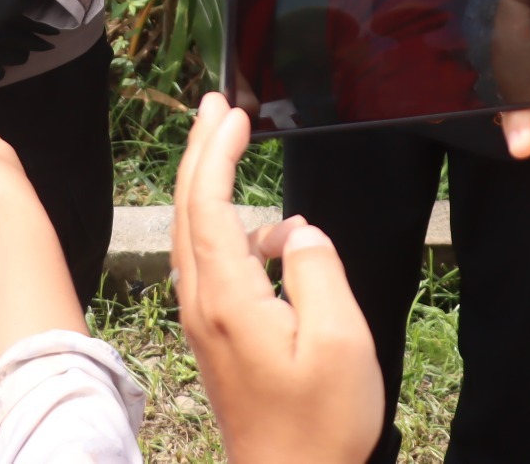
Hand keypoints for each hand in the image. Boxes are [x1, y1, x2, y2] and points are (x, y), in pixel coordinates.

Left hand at [171, 94, 381, 463]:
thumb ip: (320, 271)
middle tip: (218, 105)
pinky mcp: (216, 337)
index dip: (215, 151)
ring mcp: (205, 321)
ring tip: (231, 143)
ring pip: (194, 233)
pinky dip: (225, 224)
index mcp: (228, 298)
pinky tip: (269, 231)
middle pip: (188, 209)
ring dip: (206, 182)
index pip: (207, 204)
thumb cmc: (319, 423)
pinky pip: (210, 262)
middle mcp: (203, 304)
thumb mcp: (341, 341)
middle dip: (200, 150)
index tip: (232, 112)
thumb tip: (298, 231)